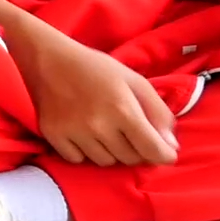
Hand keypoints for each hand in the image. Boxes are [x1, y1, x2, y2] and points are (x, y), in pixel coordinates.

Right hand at [11, 25, 177, 166]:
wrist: (48, 59)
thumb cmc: (96, 68)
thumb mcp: (135, 81)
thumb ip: (158, 112)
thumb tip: (171, 146)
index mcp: (123, 110)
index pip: (153, 151)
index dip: (164, 155)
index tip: (164, 152)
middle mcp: (99, 126)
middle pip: (130, 159)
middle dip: (137, 150)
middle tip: (131, 133)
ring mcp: (74, 133)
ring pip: (105, 162)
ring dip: (111, 152)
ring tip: (105, 130)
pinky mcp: (54, 136)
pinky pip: (78, 160)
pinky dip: (85, 152)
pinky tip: (84, 133)